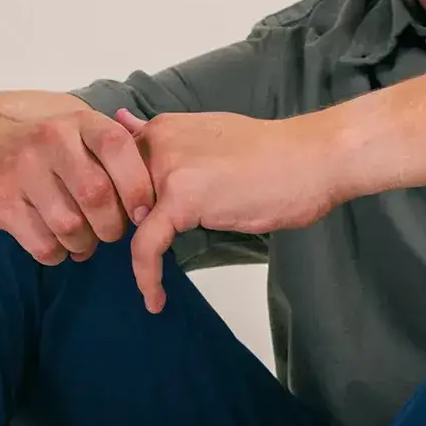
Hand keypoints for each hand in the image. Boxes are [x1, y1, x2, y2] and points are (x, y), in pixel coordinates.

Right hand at [0, 109, 155, 265]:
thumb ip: (108, 158)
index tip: (143, 213)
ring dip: (82, 244)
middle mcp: (50, 141)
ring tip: (80, 242)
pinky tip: (54, 246)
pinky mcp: (1, 203)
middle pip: (97, 195)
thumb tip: (150, 204)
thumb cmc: (33, 151)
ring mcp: (22, 171)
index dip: (138, 185)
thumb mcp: (71, 136)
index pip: (119, 148)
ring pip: (70, 225)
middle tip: (108, 233)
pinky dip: (56, 254)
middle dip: (110, 227)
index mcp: (76, 123)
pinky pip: (43, 244)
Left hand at [118, 108, 343, 312]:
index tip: (120, 235)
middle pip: (111, 197)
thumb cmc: (274, 155)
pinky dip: (146, 276)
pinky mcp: (182, 198)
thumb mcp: (211, 139)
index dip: (113, 207)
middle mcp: (157, 142)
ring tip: (145, 286)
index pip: (112, 170)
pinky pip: (147, 246)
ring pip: (124, 222)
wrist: (314, 157)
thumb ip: (170, 145)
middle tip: (133, 263)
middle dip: (116, 233)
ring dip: (129, 258)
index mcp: (162, 128)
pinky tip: (155, 298)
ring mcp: (168, 168)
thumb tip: (129, 127)